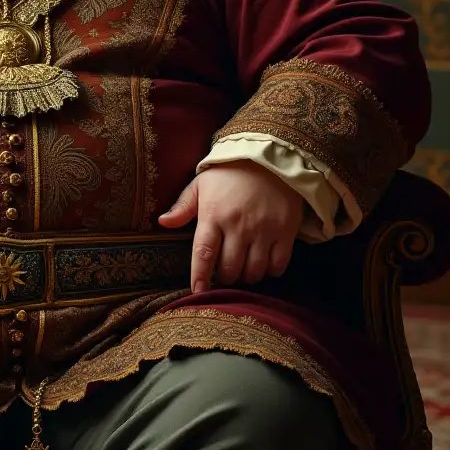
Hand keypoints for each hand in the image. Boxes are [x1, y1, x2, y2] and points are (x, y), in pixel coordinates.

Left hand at [158, 161, 302, 293]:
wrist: (269, 157)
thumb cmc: (228, 173)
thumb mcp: (201, 184)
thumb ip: (182, 207)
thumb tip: (162, 223)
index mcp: (214, 215)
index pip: (203, 254)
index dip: (200, 276)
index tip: (198, 292)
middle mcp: (239, 225)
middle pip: (230, 269)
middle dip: (225, 279)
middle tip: (224, 275)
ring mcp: (264, 230)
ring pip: (254, 271)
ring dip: (246, 278)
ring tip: (242, 271)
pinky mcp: (286, 231)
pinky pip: (278, 265)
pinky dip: (270, 272)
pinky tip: (264, 265)